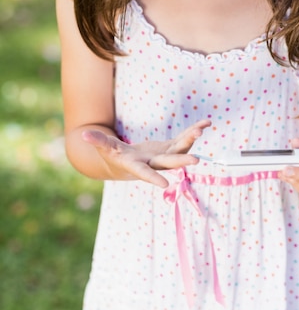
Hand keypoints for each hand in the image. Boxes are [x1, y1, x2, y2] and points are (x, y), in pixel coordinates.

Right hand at [82, 119, 211, 187]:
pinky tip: (205, 124)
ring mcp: (163, 156)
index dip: (153, 179)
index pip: (144, 173)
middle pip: (168, 162)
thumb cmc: (112, 156)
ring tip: (201, 129)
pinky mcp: (169, 148)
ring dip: (191, 140)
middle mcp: (153, 163)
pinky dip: (194, 131)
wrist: (125, 163)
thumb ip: (96, 140)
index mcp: (136, 166)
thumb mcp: (104, 148)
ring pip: (180, 149)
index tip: (164, 185)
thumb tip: (83, 134)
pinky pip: (184, 139)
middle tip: (196, 161)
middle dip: (181, 160)